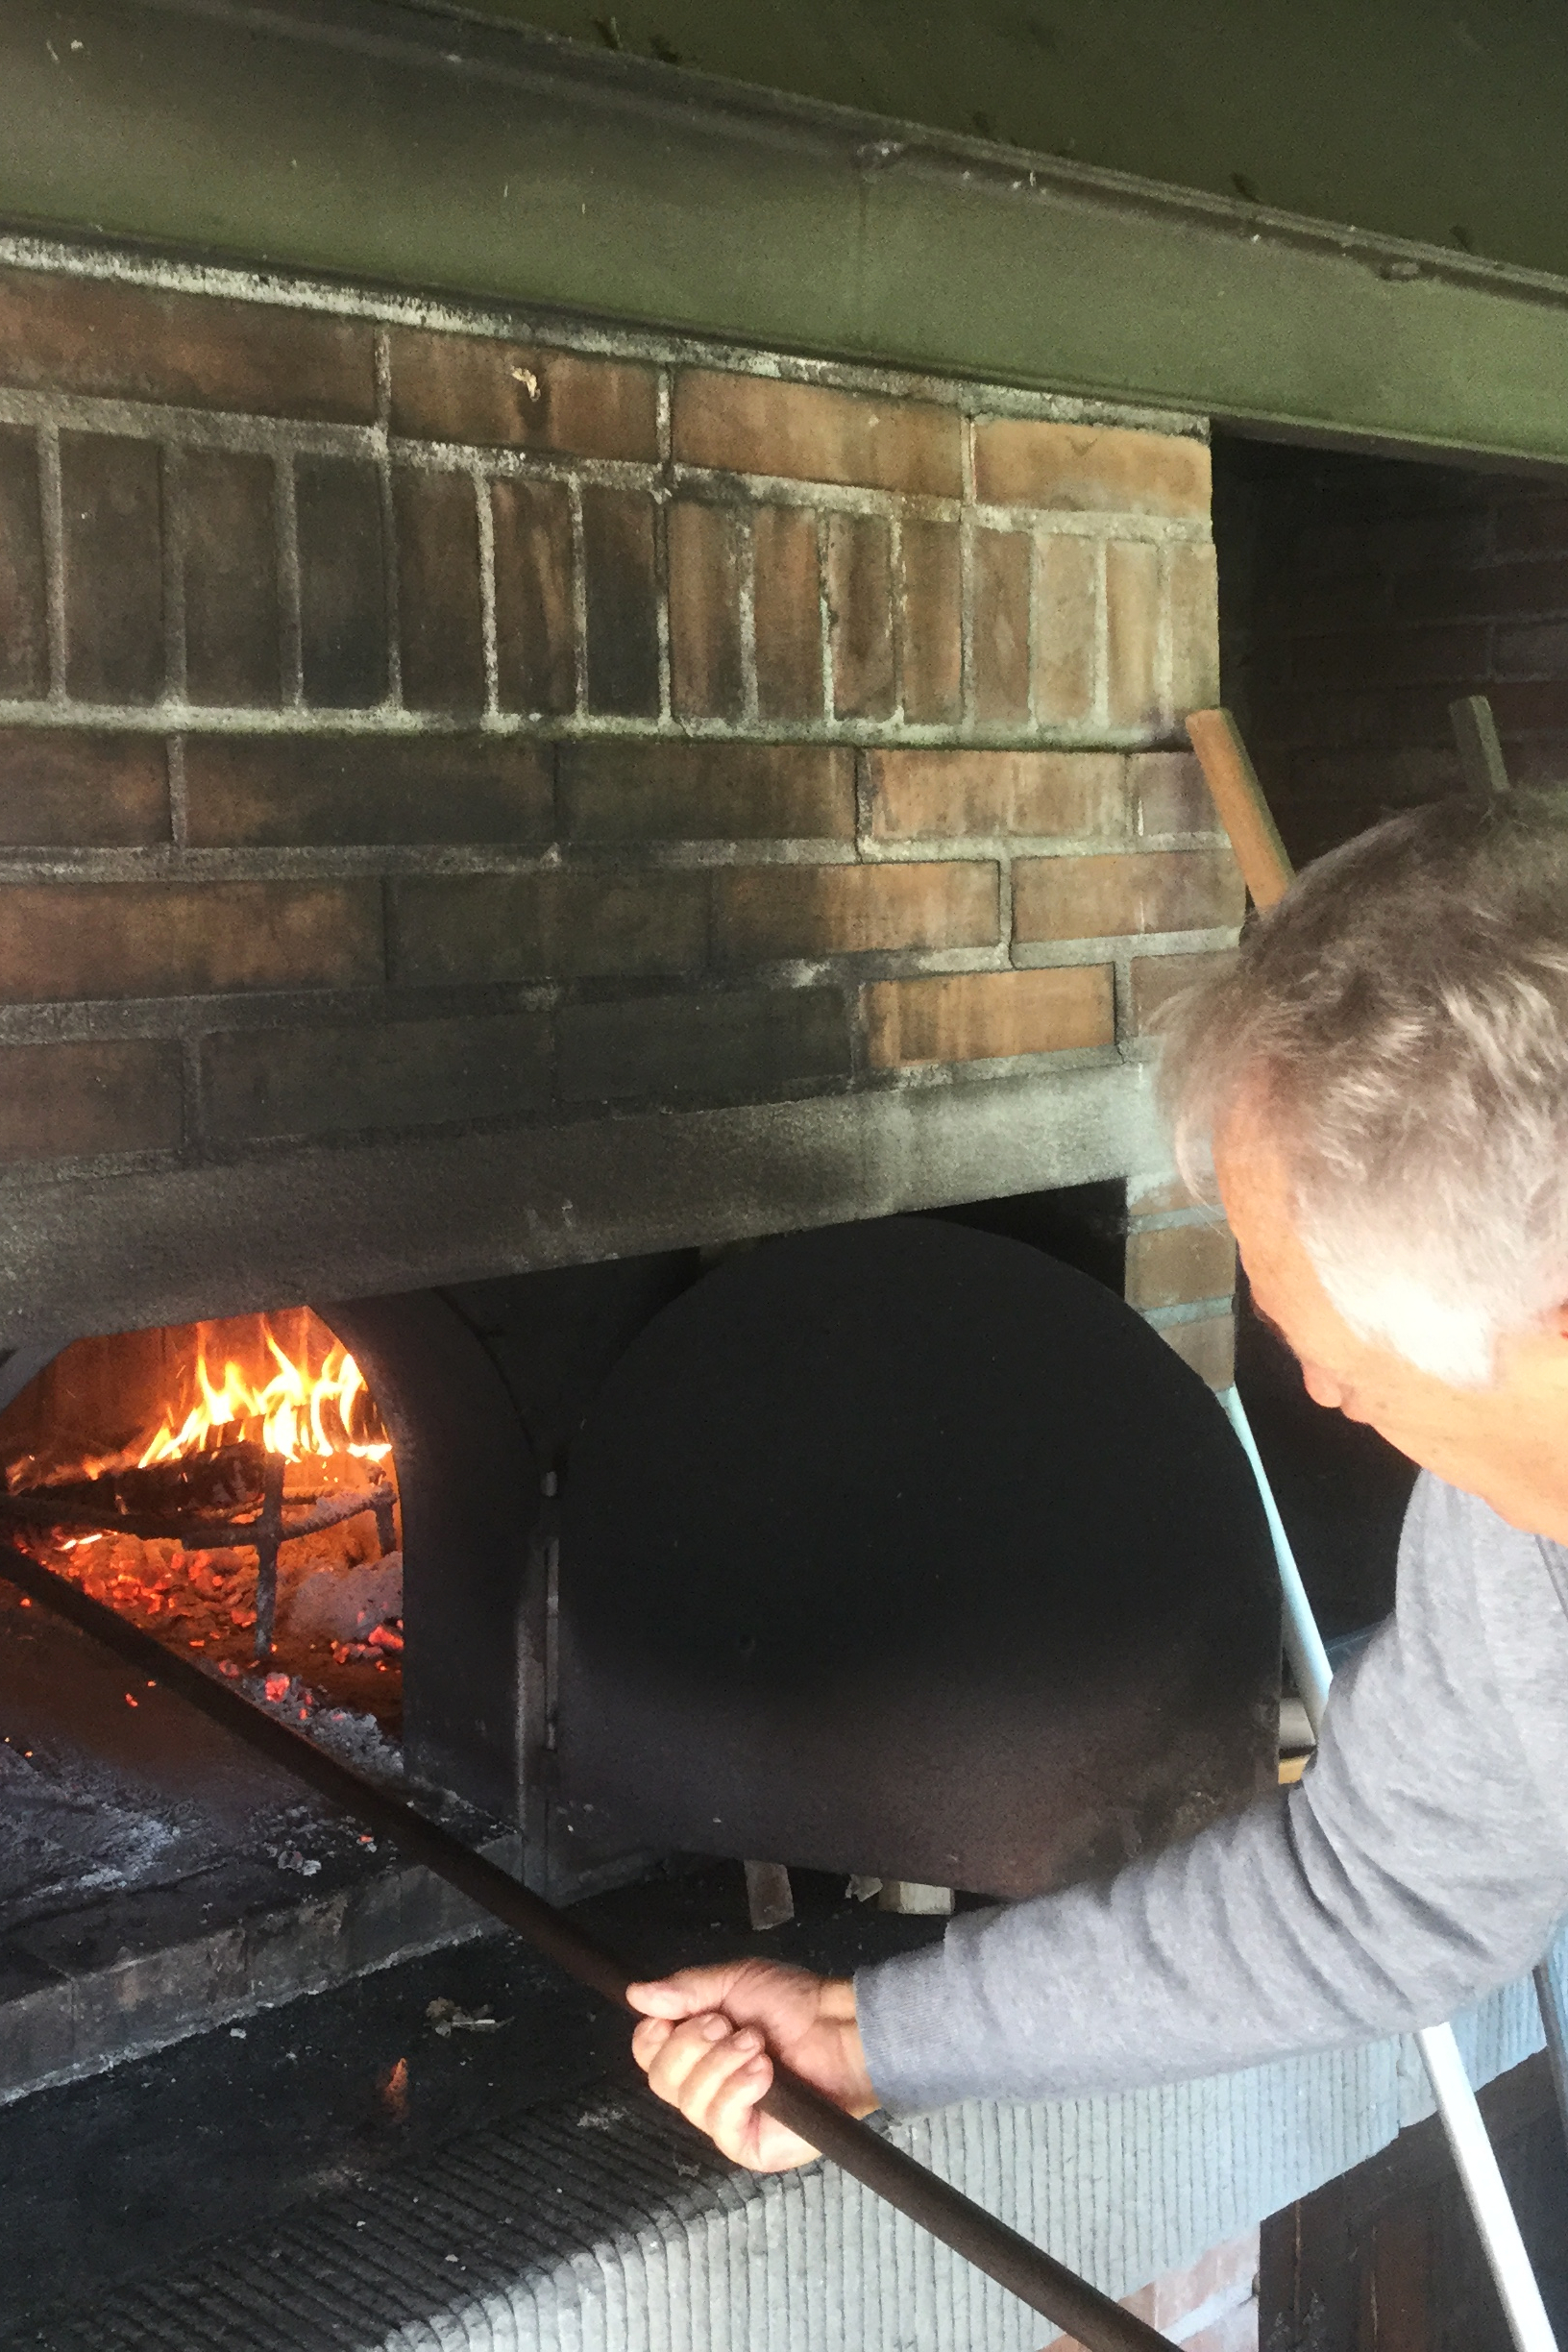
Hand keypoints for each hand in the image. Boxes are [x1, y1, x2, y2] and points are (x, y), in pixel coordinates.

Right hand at [627, 1959, 876, 2170]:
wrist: (841, 2031)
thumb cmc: (795, 2004)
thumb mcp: (735, 1981)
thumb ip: (686, 1990)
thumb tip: (636, 1994)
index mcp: (696, 2049)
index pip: (647, 2055)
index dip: (652, 2037)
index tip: (673, 2018)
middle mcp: (704, 2087)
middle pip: (660, 2080)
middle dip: (692, 2045)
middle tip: (728, 2026)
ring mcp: (725, 2119)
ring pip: (689, 2101)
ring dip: (723, 2065)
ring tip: (757, 2047)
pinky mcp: (748, 2145)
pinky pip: (720, 2124)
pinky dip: (738, 2091)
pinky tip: (764, 2074)